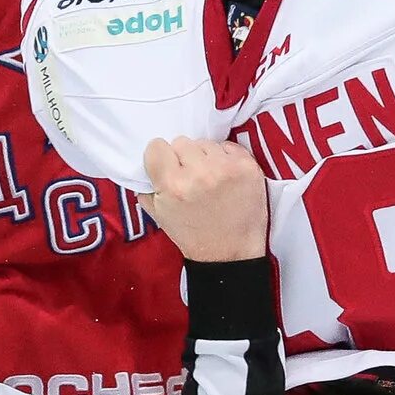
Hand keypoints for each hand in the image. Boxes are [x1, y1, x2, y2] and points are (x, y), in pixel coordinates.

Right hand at [139, 137, 267, 261]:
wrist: (230, 252)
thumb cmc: (192, 235)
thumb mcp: (159, 215)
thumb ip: (147, 186)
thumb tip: (146, 162)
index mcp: (173, 185)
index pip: (157, 146)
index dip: (161, 158)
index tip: (168, 168)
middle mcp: (200, 173)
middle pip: (182, 142)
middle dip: (184, 158)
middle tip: (191, 178)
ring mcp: (227, 168)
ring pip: (206, 143)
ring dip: (205, 158)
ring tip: (210, 179)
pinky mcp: (248, 167)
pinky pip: (229, 147)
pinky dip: (225, 159)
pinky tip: (226, 178)